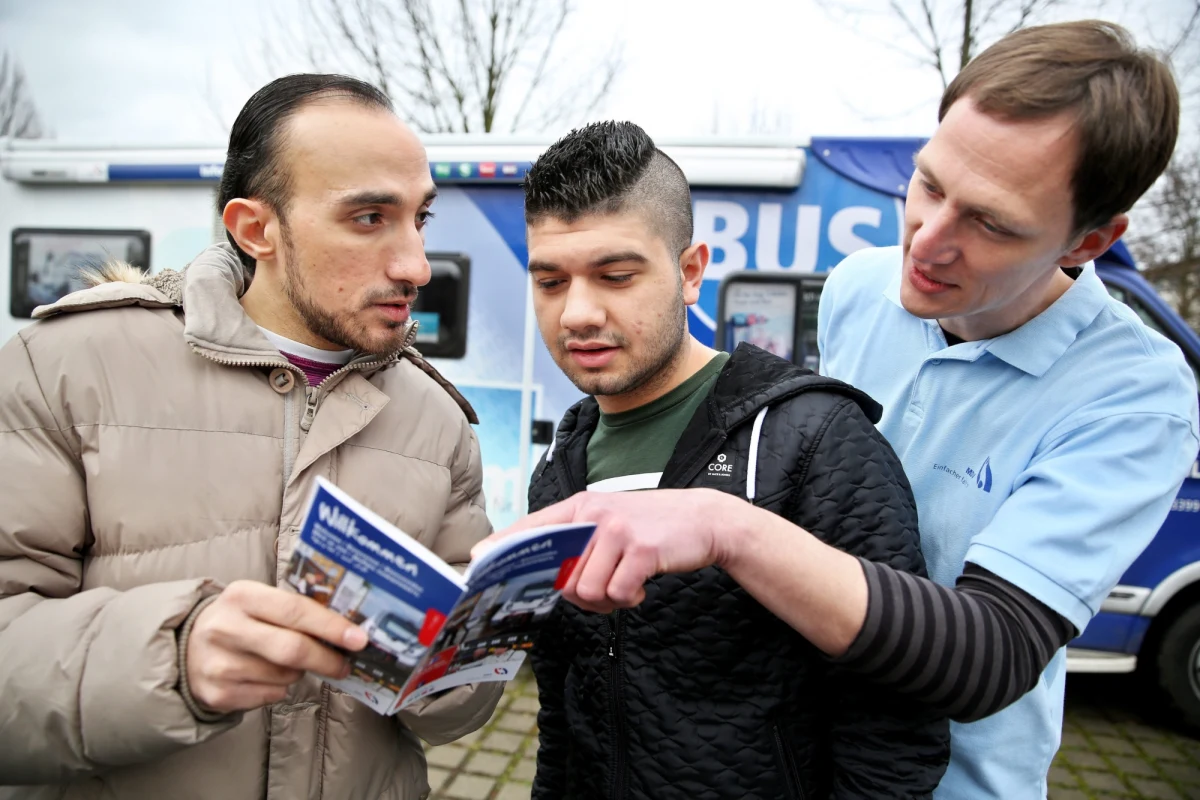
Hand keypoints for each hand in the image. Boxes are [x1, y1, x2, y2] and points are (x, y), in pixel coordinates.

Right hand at [186, 580, 368, 712]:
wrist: (186, 650)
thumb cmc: (239, 621)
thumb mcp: (258, 602)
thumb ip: (295, 610)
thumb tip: (347, 628)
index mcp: (242, 596)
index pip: (295, 610)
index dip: (331, 626)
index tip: (359, 638)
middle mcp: (226, 628)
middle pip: (292, 649)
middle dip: (326, 659)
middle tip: (344, 664)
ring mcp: (219, 664)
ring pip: (285, 676)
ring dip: (298, 672)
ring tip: (286, 662)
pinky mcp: (218, 694)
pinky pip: (270, 696)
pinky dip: (279, 689)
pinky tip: (265, 676)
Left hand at [474, 489, 737, 613]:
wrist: (703, 519)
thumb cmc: (650, 527)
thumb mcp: (610, 521)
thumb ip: (578, 541)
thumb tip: (545, 575)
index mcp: (581, 507)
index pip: (532, 527)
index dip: (503, 546)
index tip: (476, 561)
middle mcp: (594, 514)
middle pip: (561, 575)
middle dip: (581, 595)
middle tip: (605, 589)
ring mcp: (617, 530)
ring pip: (586, 589)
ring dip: (606, 600)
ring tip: (625, 586)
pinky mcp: (640, 549)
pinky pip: (616, 593)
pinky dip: (629, 599)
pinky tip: (640, 586)